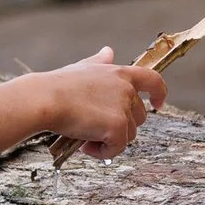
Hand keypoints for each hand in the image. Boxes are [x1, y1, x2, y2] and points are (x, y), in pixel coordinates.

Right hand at [44, 47, 168, 158]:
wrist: (45, 99)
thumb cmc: (58, 85)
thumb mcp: (83, 68)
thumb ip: (100, 63)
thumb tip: (109, 51)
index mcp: (121, 73)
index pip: (153, 80)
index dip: (159, 93)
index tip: (158, 104)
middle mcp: (127, 89)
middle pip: (138, 117)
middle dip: (120, 126)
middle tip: (93, 129)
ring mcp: (124, 108)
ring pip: (128, 135)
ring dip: (108, 141)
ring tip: (85, 137)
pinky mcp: (117, 127)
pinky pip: (117, 148)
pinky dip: (103, 153)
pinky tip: (85, 147)